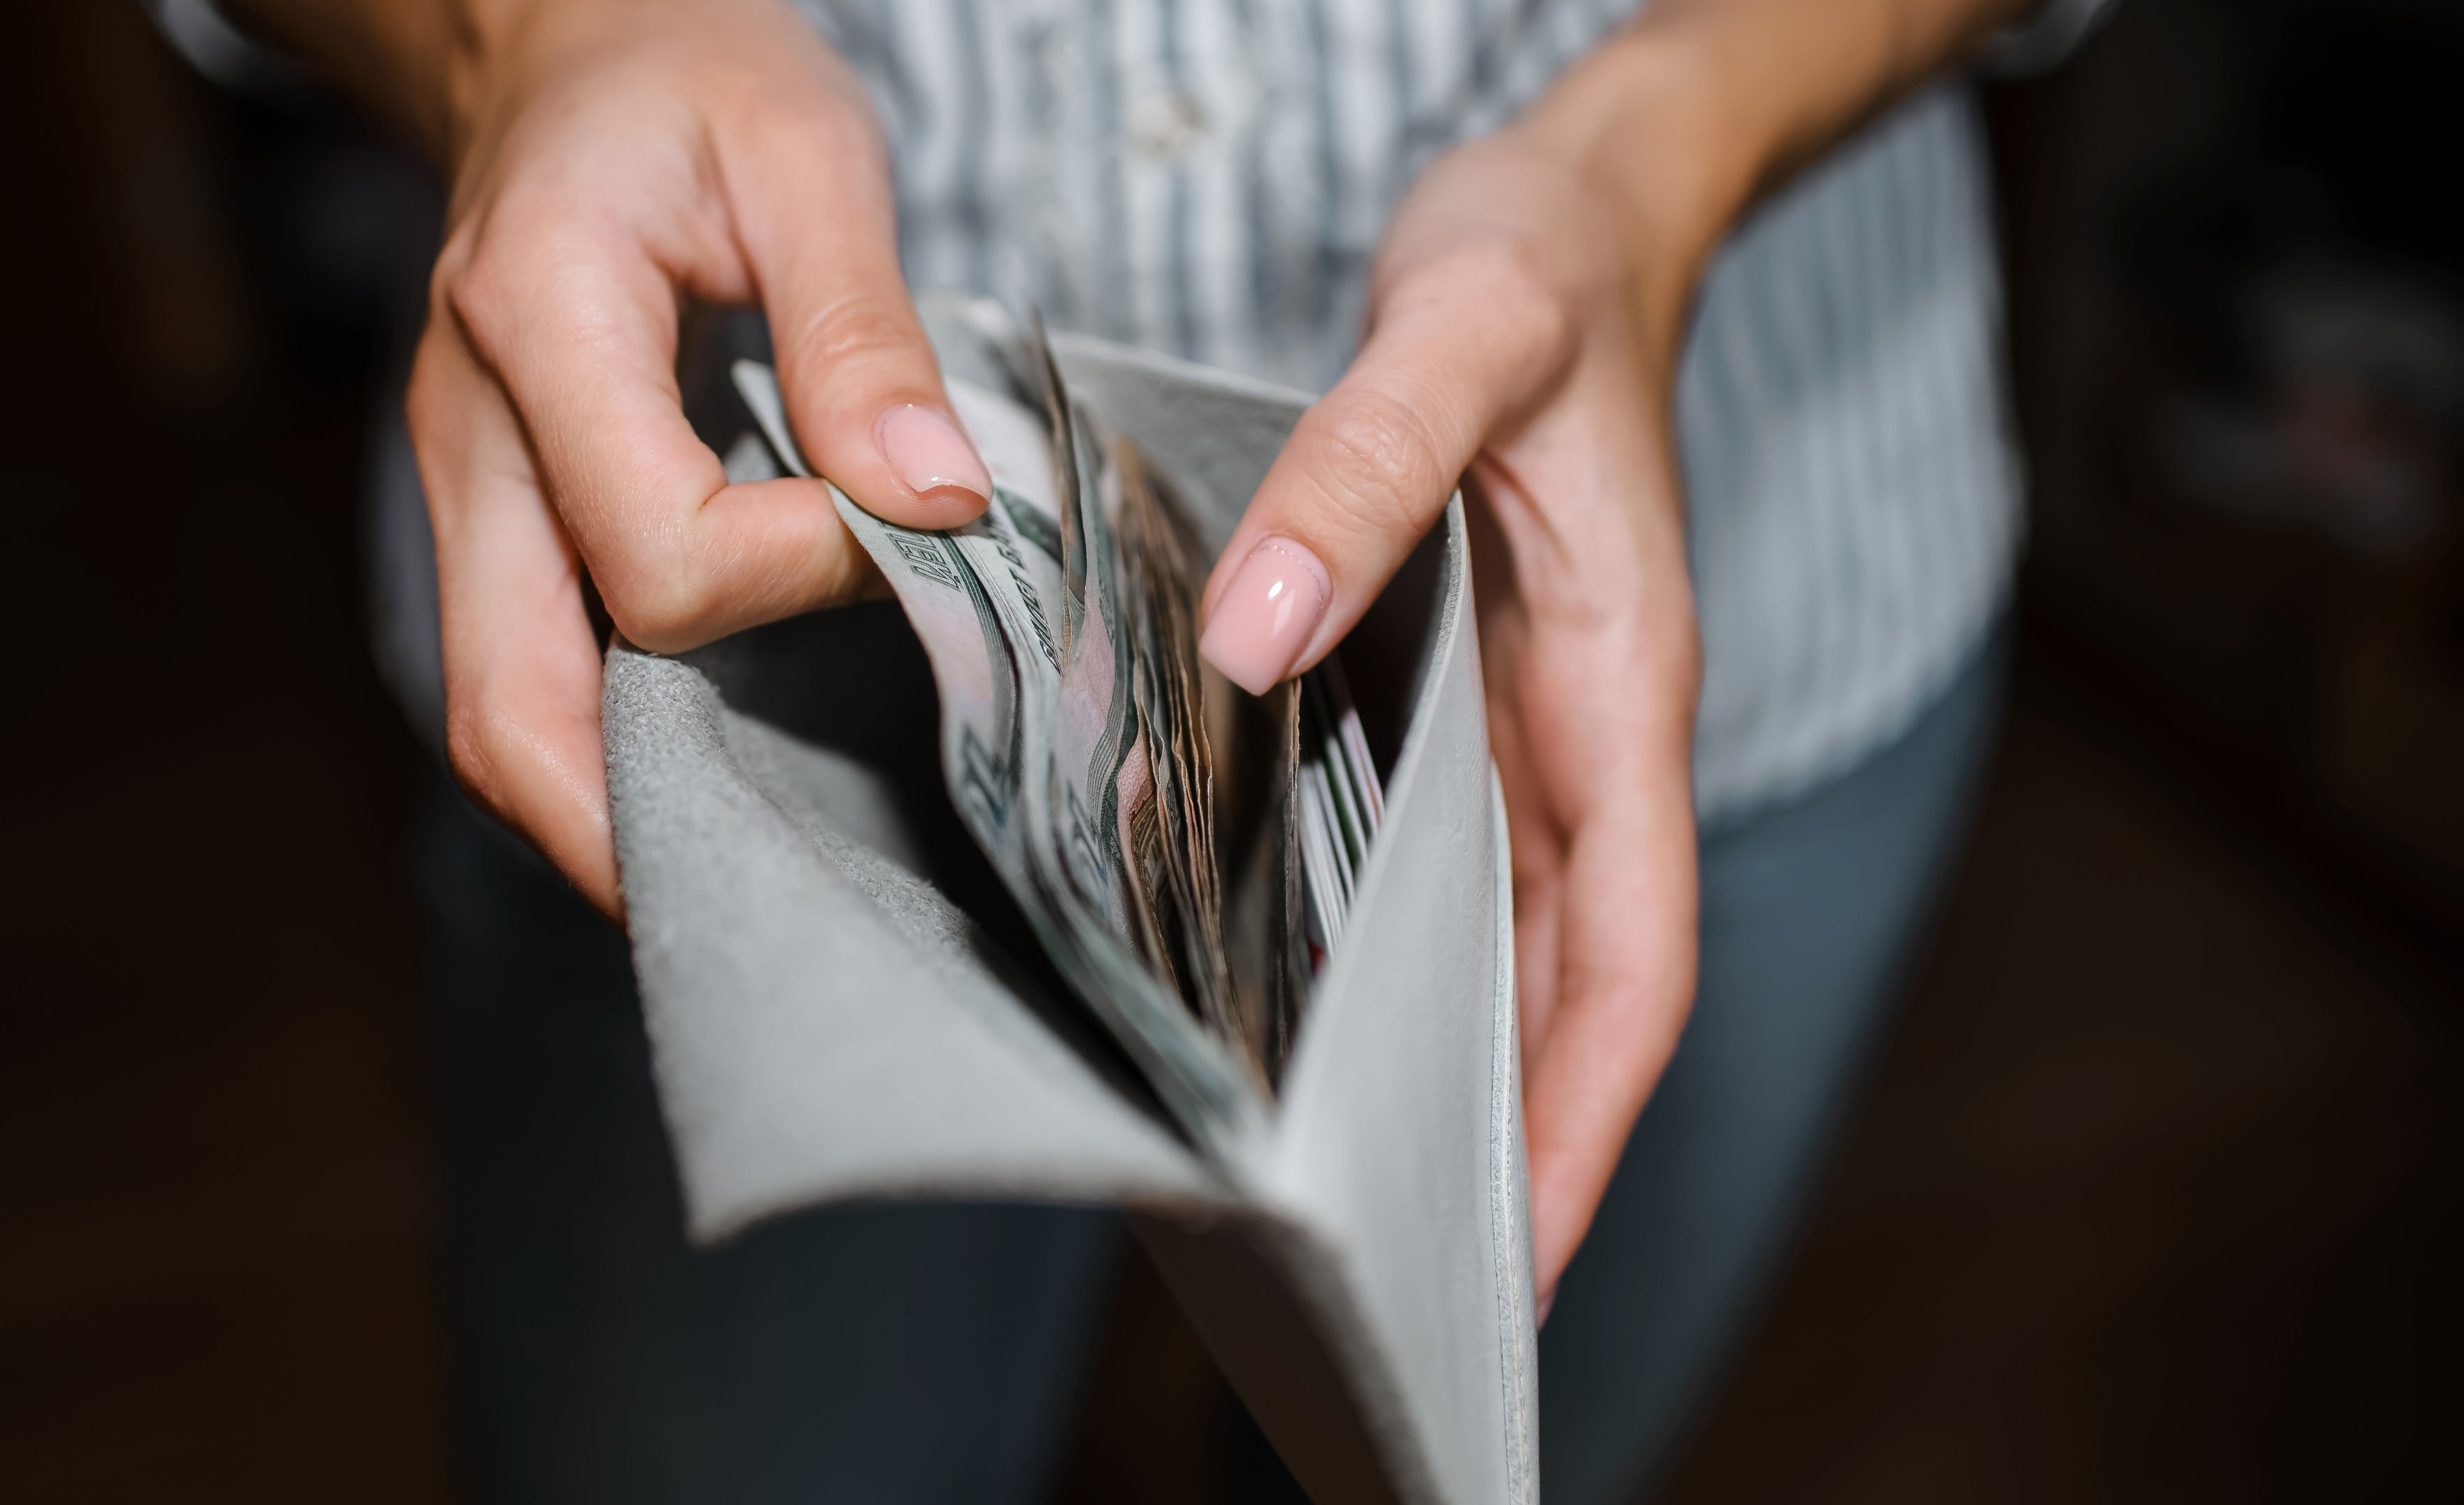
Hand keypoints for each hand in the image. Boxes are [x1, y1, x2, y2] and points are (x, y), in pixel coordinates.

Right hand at [406, 0, 993, 914]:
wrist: (566, 46)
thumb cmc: (685, 73)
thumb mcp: (802, 150)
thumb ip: (863, 331)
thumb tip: (935, 506)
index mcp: (537, 325)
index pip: (662, 556)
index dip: (800, 578)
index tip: (908, 529)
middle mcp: (470, 436)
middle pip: (507, 712)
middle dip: (648, 829)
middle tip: (806, 886)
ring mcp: (466, 491)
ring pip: (498, 722)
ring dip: (615, 820)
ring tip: (762, 868)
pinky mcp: (495, 517)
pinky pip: (526, 678)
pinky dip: (610, 754)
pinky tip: (716, 774)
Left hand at [1197, 83, 1707, 1308]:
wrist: (1567, 206)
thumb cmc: (1544, 265)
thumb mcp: (1459, 334)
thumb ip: (1360, 473)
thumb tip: (1258, 635)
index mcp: (1626, 691)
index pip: (1637, 956)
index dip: (1591, 1117)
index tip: (1524, 1248)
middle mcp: (1585, 734)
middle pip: (1566, 987)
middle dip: (1507, 1137)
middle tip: (1388, 1264)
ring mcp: (1527, 721)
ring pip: (1500, 938)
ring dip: (1441, 1061)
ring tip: (1328, 1179)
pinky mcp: (1464, 689)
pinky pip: (1439, 854)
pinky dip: (1388, 945)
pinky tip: (1295, 993)